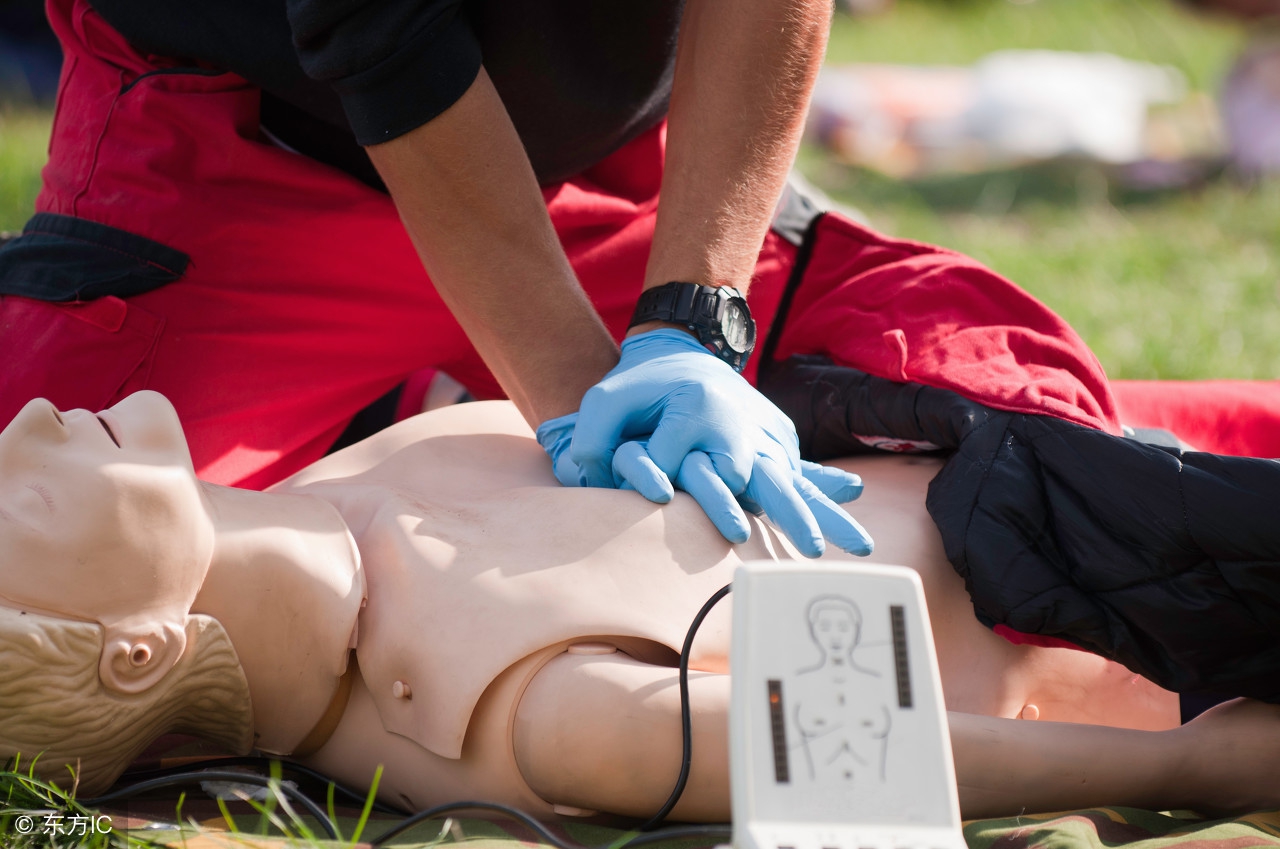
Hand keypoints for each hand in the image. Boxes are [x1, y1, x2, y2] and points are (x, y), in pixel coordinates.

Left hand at [563, 328, 874, 556]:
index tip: (657, 495)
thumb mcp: (602, 401)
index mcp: (697, 412)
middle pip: (767, 480)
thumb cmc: (637, 385)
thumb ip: (591, 439)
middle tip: (813, 551)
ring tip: (856, 543)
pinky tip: (851, 498)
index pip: (685, 468)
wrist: (680, 350)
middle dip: (792, 516)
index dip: (662, 481)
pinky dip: (825, 487)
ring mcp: (761, 431)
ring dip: (822, 512)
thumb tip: (598, 480)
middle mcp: (738, 425)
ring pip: (793, 481)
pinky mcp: (774, 435)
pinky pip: (801, 469)